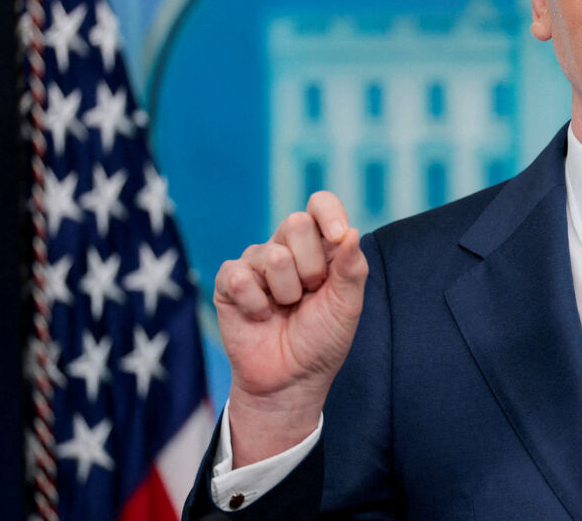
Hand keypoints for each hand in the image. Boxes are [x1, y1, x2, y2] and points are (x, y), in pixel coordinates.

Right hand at [213, 191, 368, 465]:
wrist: (292, 378)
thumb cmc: (323, 338)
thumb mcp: (347, 304)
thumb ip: (352, 268)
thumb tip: (351, 232)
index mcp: (320, 245)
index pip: (320, 204)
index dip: (327, 212)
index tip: (337, 234)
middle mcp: (287, 246)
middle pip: (296, 223)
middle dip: (311, 266)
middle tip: (311, 293)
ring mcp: (256, 262)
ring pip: (272, 255)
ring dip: (287, 292)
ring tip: (286, 309)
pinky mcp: (229, 282)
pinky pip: (241, 276)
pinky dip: (256, 304)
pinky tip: (261, 316)